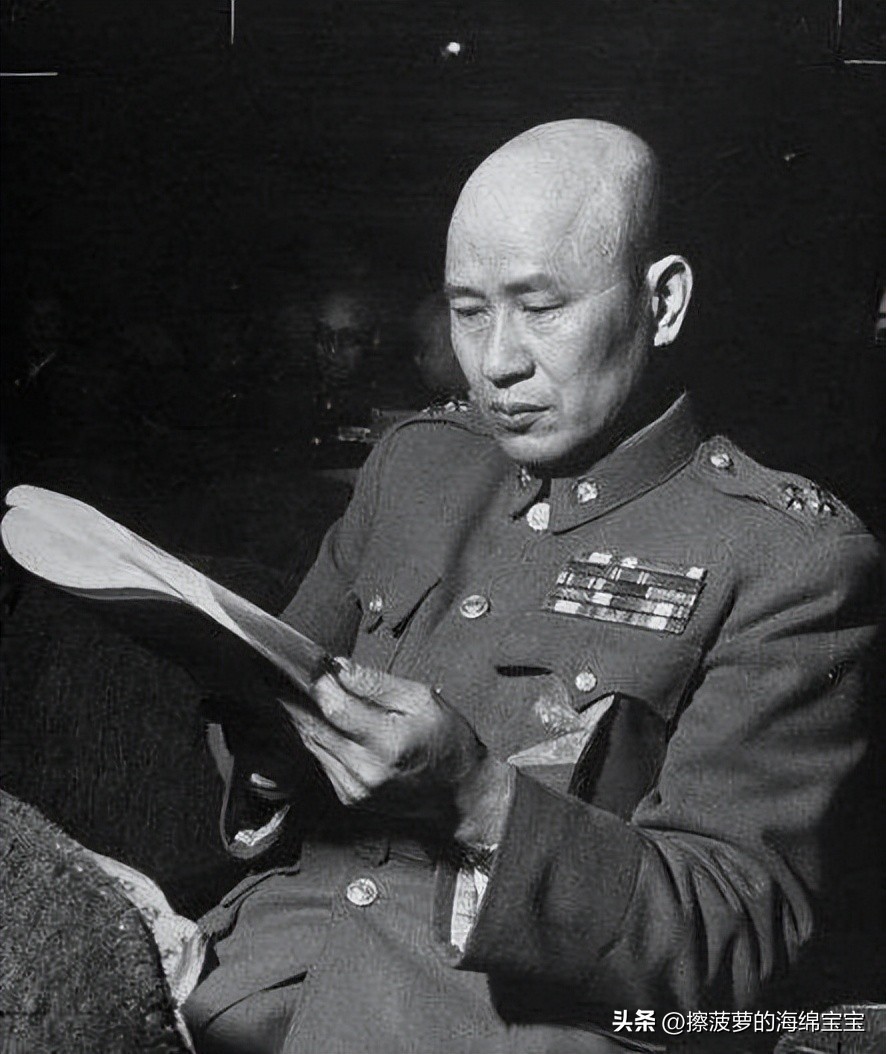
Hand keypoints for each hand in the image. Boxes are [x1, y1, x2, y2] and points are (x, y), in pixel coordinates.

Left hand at [278, 661, 485, 819]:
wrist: (460, 795)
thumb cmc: (448, 744)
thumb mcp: (423, 700)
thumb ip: (377, 684)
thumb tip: (340, 668)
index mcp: (388, 743)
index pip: (336, 707)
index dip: (318, 683)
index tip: (309, 665)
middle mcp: (366, 770)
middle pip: (315, 726)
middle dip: (300, 697)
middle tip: (286, 674)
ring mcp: (355, 787)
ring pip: (312, 743)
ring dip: (303, 716)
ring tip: (297, 692)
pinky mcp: (349, 796)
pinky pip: (321, 759)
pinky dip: (316, 736)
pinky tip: (317, 719)